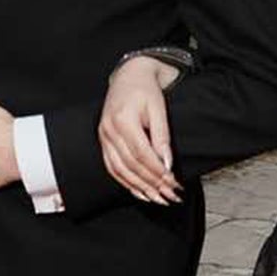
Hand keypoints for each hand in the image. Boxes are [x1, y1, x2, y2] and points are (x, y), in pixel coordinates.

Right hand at [98, 58, 181, 204]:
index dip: (157, 171)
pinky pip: (112, 168)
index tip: (173, 182)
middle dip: (152, 184)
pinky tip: (140, 192)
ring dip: (140, 188)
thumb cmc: (145, 90)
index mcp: (123, 120)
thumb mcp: (159, 109)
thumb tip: (166, 163)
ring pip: (121, 170)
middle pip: (131, 165)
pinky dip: (126, 183)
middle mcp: (109, 130)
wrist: (129, 76)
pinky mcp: (103, 142)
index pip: (142, 154)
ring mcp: (104, 137)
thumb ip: (162, 137)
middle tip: (169, 196)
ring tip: (157, 199)